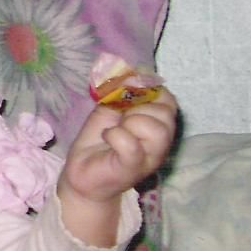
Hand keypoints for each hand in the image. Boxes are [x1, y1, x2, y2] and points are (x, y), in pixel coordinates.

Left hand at [57, 88, 178, 245]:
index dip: (146, 93)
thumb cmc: (99, 143)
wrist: (81, 175)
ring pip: (156, 128)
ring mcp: (150, 157)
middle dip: (138, 108)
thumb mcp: (110, 110)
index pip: (168, 99)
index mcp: (157, 125)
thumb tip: (131, 75)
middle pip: (166, 112)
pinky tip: (107, 139)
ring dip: (130, 123)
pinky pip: (131, 143)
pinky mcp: (133, 167)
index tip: (126, 101)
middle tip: (121, 121)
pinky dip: (115, 135)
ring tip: (116, 132)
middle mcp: (161, 142)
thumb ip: (122, 93)